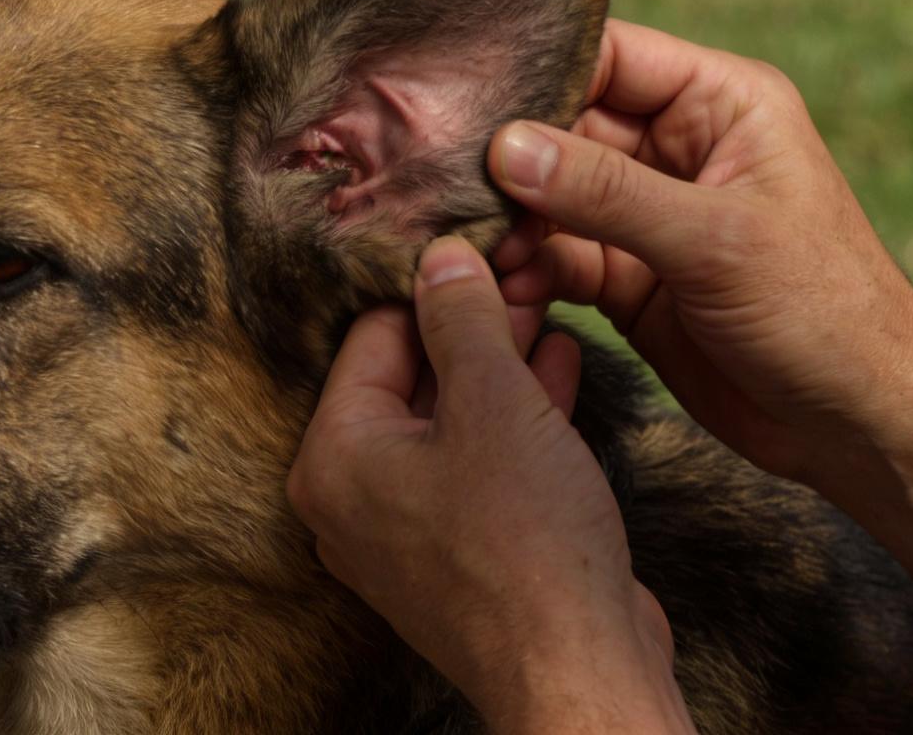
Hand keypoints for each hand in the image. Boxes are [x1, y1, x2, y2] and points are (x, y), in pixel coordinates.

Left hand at [287, 237, 693, 733]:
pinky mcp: (463, 551)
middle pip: (409, 377)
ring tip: (544, 305)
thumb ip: (462, 319)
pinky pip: (480, 462)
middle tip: (520, 271)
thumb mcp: (494, 401)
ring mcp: (409, 530)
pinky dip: (515, 415)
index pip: (372, 335)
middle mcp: (356, 497)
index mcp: (335, 457)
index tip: (478, 246)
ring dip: (499, 363)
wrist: (577, 666)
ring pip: (451, 419)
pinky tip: (558, 364)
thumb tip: (441, 255)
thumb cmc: (526, 540)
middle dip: (469, 323)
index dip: (433, 284)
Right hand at [490, 20, 912, 490]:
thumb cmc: (822, 309)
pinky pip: (561, 259)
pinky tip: (493, 290)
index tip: (463, 91)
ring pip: (554, 199)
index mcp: (722, 104)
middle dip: (506, 156)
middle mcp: (682, 149)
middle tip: (436, 178)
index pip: (612, 57)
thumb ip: (608, 191)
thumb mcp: (715, 239)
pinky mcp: (633, 281)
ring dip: (509, 222)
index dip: (541, 69)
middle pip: (568, 126)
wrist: (858, 422)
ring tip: (460, 244)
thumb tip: (508, 147)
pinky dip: (527, 273)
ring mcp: (652, 217)